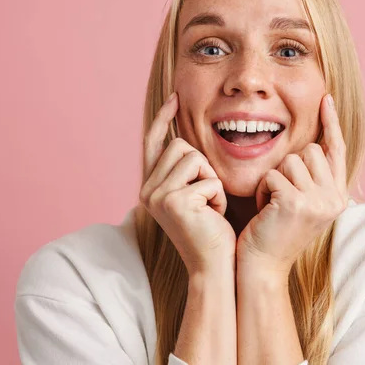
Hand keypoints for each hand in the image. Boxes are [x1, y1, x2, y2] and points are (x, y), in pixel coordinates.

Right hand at [139, 92, 235, 276]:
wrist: (214, 266)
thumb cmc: (211, 230)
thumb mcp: (195, 196)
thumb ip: (185, 171)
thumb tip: (187, 138)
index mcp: (150, 187)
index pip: (154, 143)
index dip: (164, 119)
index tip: (175, 98)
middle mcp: (147, 190)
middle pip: (180, 145)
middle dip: (203, 167)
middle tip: (207, 198)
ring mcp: (157, 195)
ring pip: (193, 156)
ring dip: (211, 180)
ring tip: (210, 207)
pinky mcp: (174, 201)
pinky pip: (207, 178)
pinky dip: (218, 196)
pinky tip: (213, 216)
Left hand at [236, 94, 348, 277]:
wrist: (263, 267)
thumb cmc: (275, 232)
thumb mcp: (301, 203)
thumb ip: (312, 177)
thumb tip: (311, 142)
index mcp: (338, 197)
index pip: (337, 150)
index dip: (331, 123)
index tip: (325, 98)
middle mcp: (335, 198)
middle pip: (310, 150)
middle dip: (287, 166)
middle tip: (280, 194)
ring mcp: (318, 201)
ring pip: (290, 159)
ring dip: (274, 179)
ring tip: (272, 204)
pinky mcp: (296, 203)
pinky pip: (272, 175)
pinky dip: (262, 190)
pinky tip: (264, 211)